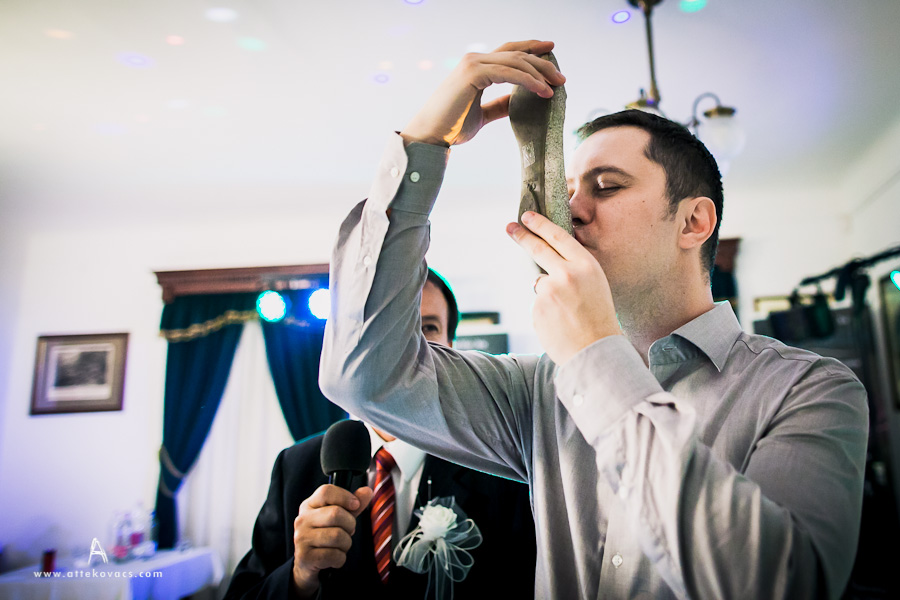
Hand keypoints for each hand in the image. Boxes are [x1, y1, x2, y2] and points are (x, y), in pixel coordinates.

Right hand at [291, 484, 373, 597]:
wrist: (307, 564)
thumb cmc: (324, 536)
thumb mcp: (338, 518)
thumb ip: (353, 505)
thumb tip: (367, 490)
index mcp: (309, 505)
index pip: (326, 491)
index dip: (344, 496)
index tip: (355, 505)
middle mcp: (302, 519)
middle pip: (336, 513)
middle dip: (350, 524)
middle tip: (348, 531)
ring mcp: (301, 538)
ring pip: (337, 536)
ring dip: (346, 544)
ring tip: (340, 546)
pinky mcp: (305, 557)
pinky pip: (334, 555)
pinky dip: (340, 559)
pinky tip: (334, 558)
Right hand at [400, 40, 564, 146]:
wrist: (430, 136)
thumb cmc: (451, 127)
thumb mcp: (482, 114)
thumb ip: (499, 105)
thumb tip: (517, 101)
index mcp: (477, 67)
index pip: (509, 52)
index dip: (530, 48)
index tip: (550, 49)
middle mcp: (474, 60)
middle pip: (516, 54)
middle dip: (542, 63)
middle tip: (561, 77)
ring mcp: (473, 64)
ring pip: (515, 61)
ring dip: (539, 73)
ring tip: (556, 86)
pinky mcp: (473, 73)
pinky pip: (509, 73)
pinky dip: (528, 81)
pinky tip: (542, 91)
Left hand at [506, 211, 622, 364]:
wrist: (596, 352)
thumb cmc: (599, 320)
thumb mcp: (595, 285)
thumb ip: (573, 271)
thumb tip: (545, 267)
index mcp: (586, 266)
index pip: (558, 237)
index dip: (541, 225)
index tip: (527, 217)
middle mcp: (566, 274)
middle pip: (538, 249)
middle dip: (522, 236)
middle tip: (510, 227)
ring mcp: (548, 291)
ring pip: (540, 285)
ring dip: (549, 297)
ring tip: (567, 315)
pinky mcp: (537, 308)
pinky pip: (537, 305)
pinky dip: (545, 314)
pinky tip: (559, 324)